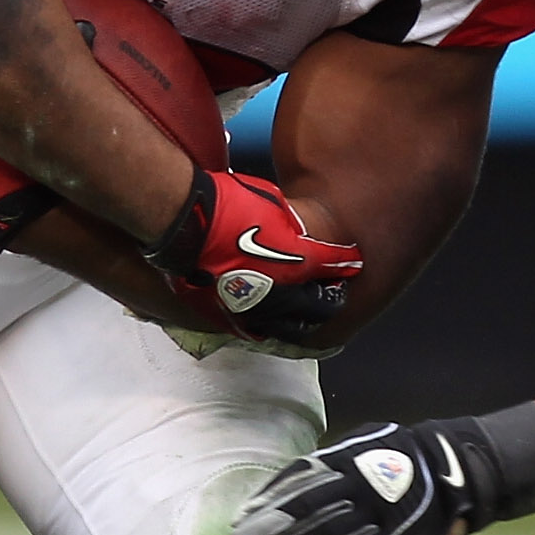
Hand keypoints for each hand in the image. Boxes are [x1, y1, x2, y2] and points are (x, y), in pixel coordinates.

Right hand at [145, 166, 360, 345]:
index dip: (344, 267)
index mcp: (297, 266)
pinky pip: (253, 329)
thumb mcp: (273, 205)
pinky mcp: (225, 319)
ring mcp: (252, 312)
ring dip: (297, 317)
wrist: (186, 225)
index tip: (348, 264)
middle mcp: (281, 296)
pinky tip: (265, 313)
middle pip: (316, 309)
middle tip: (328, 290)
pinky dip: (265, 322)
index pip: (335, 271)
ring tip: (298, 305)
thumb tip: (301, 231)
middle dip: (326, 299)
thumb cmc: (229, 207)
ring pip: (286, 327)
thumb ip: (292, 226)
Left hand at [233, 418, 494, 534]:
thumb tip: (275, 493)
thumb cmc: (395, 456)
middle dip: (270, 529)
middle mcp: (360, 484)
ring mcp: (377, 512)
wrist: (452, 471)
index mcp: (348, 457)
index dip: (267, 499)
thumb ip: (324, 465)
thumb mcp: (360, 444)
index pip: (298, 478)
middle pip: (306, 509)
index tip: (243, 516)